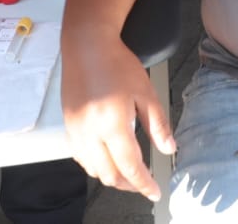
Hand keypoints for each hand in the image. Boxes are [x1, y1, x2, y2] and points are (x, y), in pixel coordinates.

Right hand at [62, 31, 176, 200]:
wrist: (87, 46)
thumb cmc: (116, 63)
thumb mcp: (146, 92)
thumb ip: (157, 124)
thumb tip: (168, 148)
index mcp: (112, 124)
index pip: (130, 166)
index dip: (144, 184)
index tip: (154, 191)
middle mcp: (90, 132)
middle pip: (109, 175)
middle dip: (128, 184)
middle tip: (143, 183)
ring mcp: (76, 130)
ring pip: (93, 169)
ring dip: (111, 177)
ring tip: (128, 172)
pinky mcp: (69, 126)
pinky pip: (80, 157)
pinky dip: (95, 165)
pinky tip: (107, 158)